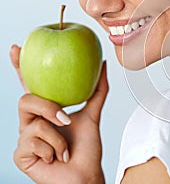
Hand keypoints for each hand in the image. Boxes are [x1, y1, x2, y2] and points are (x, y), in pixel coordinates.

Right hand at [10, 45, 107, 183]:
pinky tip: (57, 159)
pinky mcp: (20, 155)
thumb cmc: (86, 149)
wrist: (85, 174)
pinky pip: (34, 141)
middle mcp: (31, 122)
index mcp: (45, 111)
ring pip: (34, 123)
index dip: (19, 67)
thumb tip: (103, 63)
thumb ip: (97, 90)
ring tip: (66, 149)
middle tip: (66, 118)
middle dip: (48, 108)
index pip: (30, 85)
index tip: (17, 48)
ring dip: (58, 136)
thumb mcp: (93, 114)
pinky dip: (54, 149)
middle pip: (26, 100)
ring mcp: (24, 138)